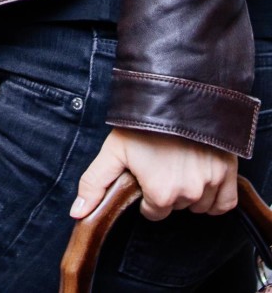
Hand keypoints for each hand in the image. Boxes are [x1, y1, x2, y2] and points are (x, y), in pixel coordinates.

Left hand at [71, 130, 237, 222]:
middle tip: (162, 161)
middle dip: (168, 189)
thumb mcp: (113, 149)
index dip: (147, 193)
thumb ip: (94, 183)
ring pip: (199, 205)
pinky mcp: (228, 175)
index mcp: (160, 194)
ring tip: (180, 162)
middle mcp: (188, 194)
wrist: (177, 92)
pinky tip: (202, 177)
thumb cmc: (142, 121)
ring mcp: (210, 185)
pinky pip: (224, 203)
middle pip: (176, 206)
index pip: (153, 212)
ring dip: (191, 191)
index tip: (146, 172)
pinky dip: (215, 196)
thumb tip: (77, 213)